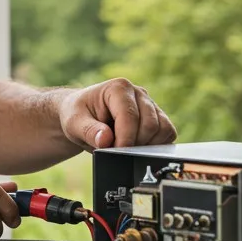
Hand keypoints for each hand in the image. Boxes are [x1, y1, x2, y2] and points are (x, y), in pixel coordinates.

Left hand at [59, 78, 176, 149]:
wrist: (83, 115)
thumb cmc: (78, 116)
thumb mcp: (73, 123)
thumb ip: (88, 131)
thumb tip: (106, 140)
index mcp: (118, 88)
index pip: (130, 116)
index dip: (124, 139)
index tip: (114, 152)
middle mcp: (138, 92)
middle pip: (150, 124)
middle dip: (134, 144)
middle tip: (116, 151)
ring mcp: (150, 104)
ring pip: (163, 129)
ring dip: (146, 145)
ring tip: (125, 147)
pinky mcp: (157, 116)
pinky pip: (168, 133)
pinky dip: (156, 145)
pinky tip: (136, 147)